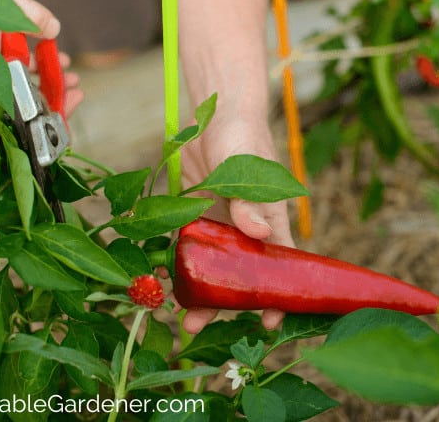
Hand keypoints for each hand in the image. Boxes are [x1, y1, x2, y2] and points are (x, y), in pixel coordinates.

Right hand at [0, 0, 82, 114]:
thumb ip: (28, 15)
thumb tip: (52, 31)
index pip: (19, 91)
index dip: (48, 97)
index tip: (71, 93)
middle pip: (17, 85)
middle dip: (49, 85)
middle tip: (75, 82)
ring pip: (12, 70)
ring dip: (39, 69)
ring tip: (64, 64)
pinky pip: (3, 56)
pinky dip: (24, 55)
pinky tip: (42, 47)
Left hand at [175, 114, 292, 333]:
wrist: (216, 113)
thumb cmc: (243, 137)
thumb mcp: (247, 166)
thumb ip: (250, 200)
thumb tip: (260, 234)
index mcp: (267, 221)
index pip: (277, 264)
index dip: (275, 294)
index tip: (270, 322)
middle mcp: (242, 229)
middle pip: (238, 275)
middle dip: (223, 303)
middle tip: (198, 326)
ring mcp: (216, 224)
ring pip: (209, 266)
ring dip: (197, 291)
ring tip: (180, 317)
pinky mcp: (191, 215)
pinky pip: (184, 245)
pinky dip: (174, 264)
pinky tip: (160, 281)